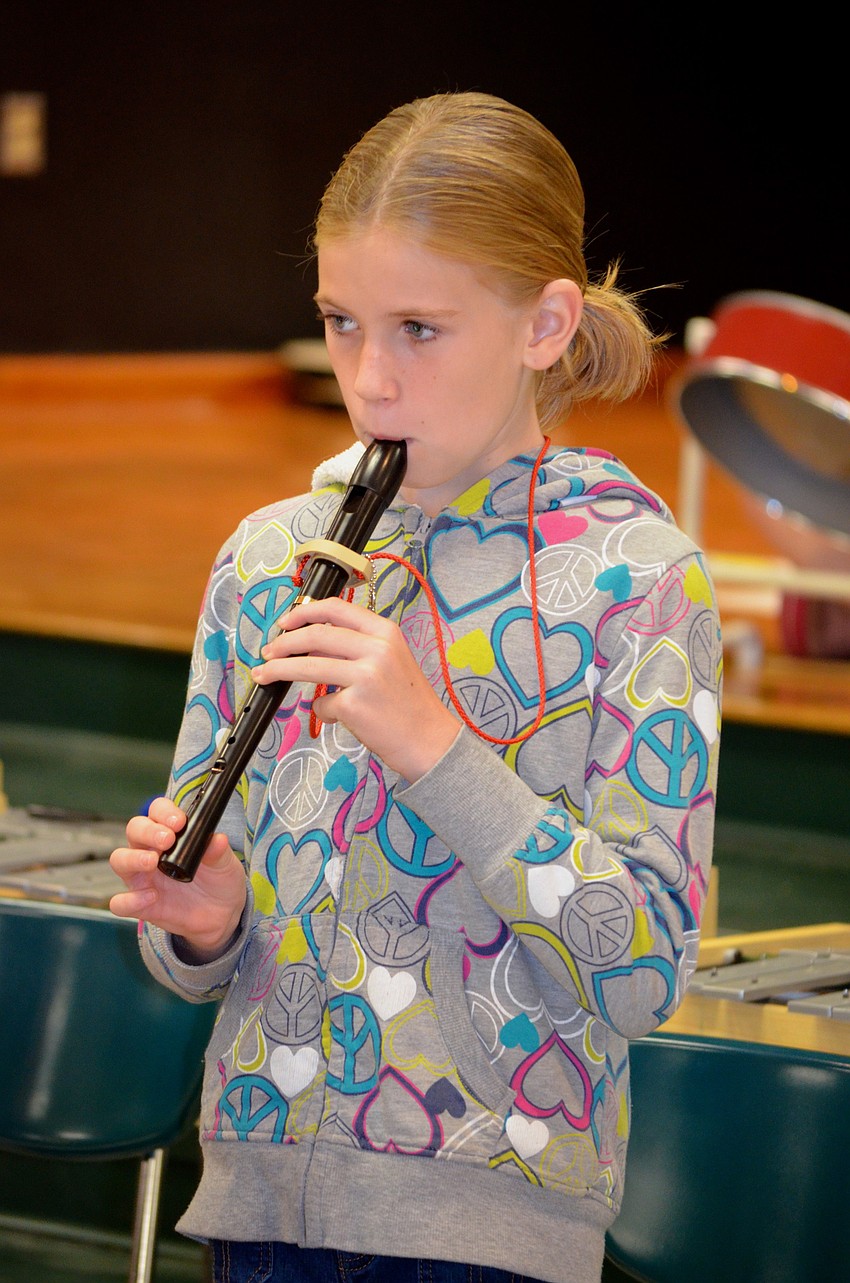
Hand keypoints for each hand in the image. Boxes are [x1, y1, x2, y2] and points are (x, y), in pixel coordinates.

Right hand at [109, 796, 247, 961]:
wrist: (222, 914)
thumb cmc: (218, 880)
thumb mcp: (225, 864)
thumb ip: (218, 851)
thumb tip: (218, 839)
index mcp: (170, 834)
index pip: (157, 812)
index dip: (164, 812)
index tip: (179, 821)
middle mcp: (150, 851)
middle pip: (134, 830)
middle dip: (147, 831)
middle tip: (167, 839)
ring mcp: (142, 878)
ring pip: (119, 860)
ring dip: (132, 858)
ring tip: (152, 862)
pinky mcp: (140, 905)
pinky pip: (121, 902)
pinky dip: (130, 900)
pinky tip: (151, 897)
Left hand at [253, 596, 459, 779]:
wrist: (431, 741)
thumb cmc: (409, 703)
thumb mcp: (391, 661)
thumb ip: (356, 648)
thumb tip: (311, 646)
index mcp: (386, 632)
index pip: (337, 608)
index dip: (304, 612)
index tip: (285, 622)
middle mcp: (377, 649)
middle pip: (316, 635)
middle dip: (284, 643)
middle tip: (268, 652)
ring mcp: (365, 676)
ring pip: (307, 666)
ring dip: (279, 669)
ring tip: (264, 675)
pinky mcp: (353, 705)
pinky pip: (321, 704)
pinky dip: (323, 711)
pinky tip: (337, 717)